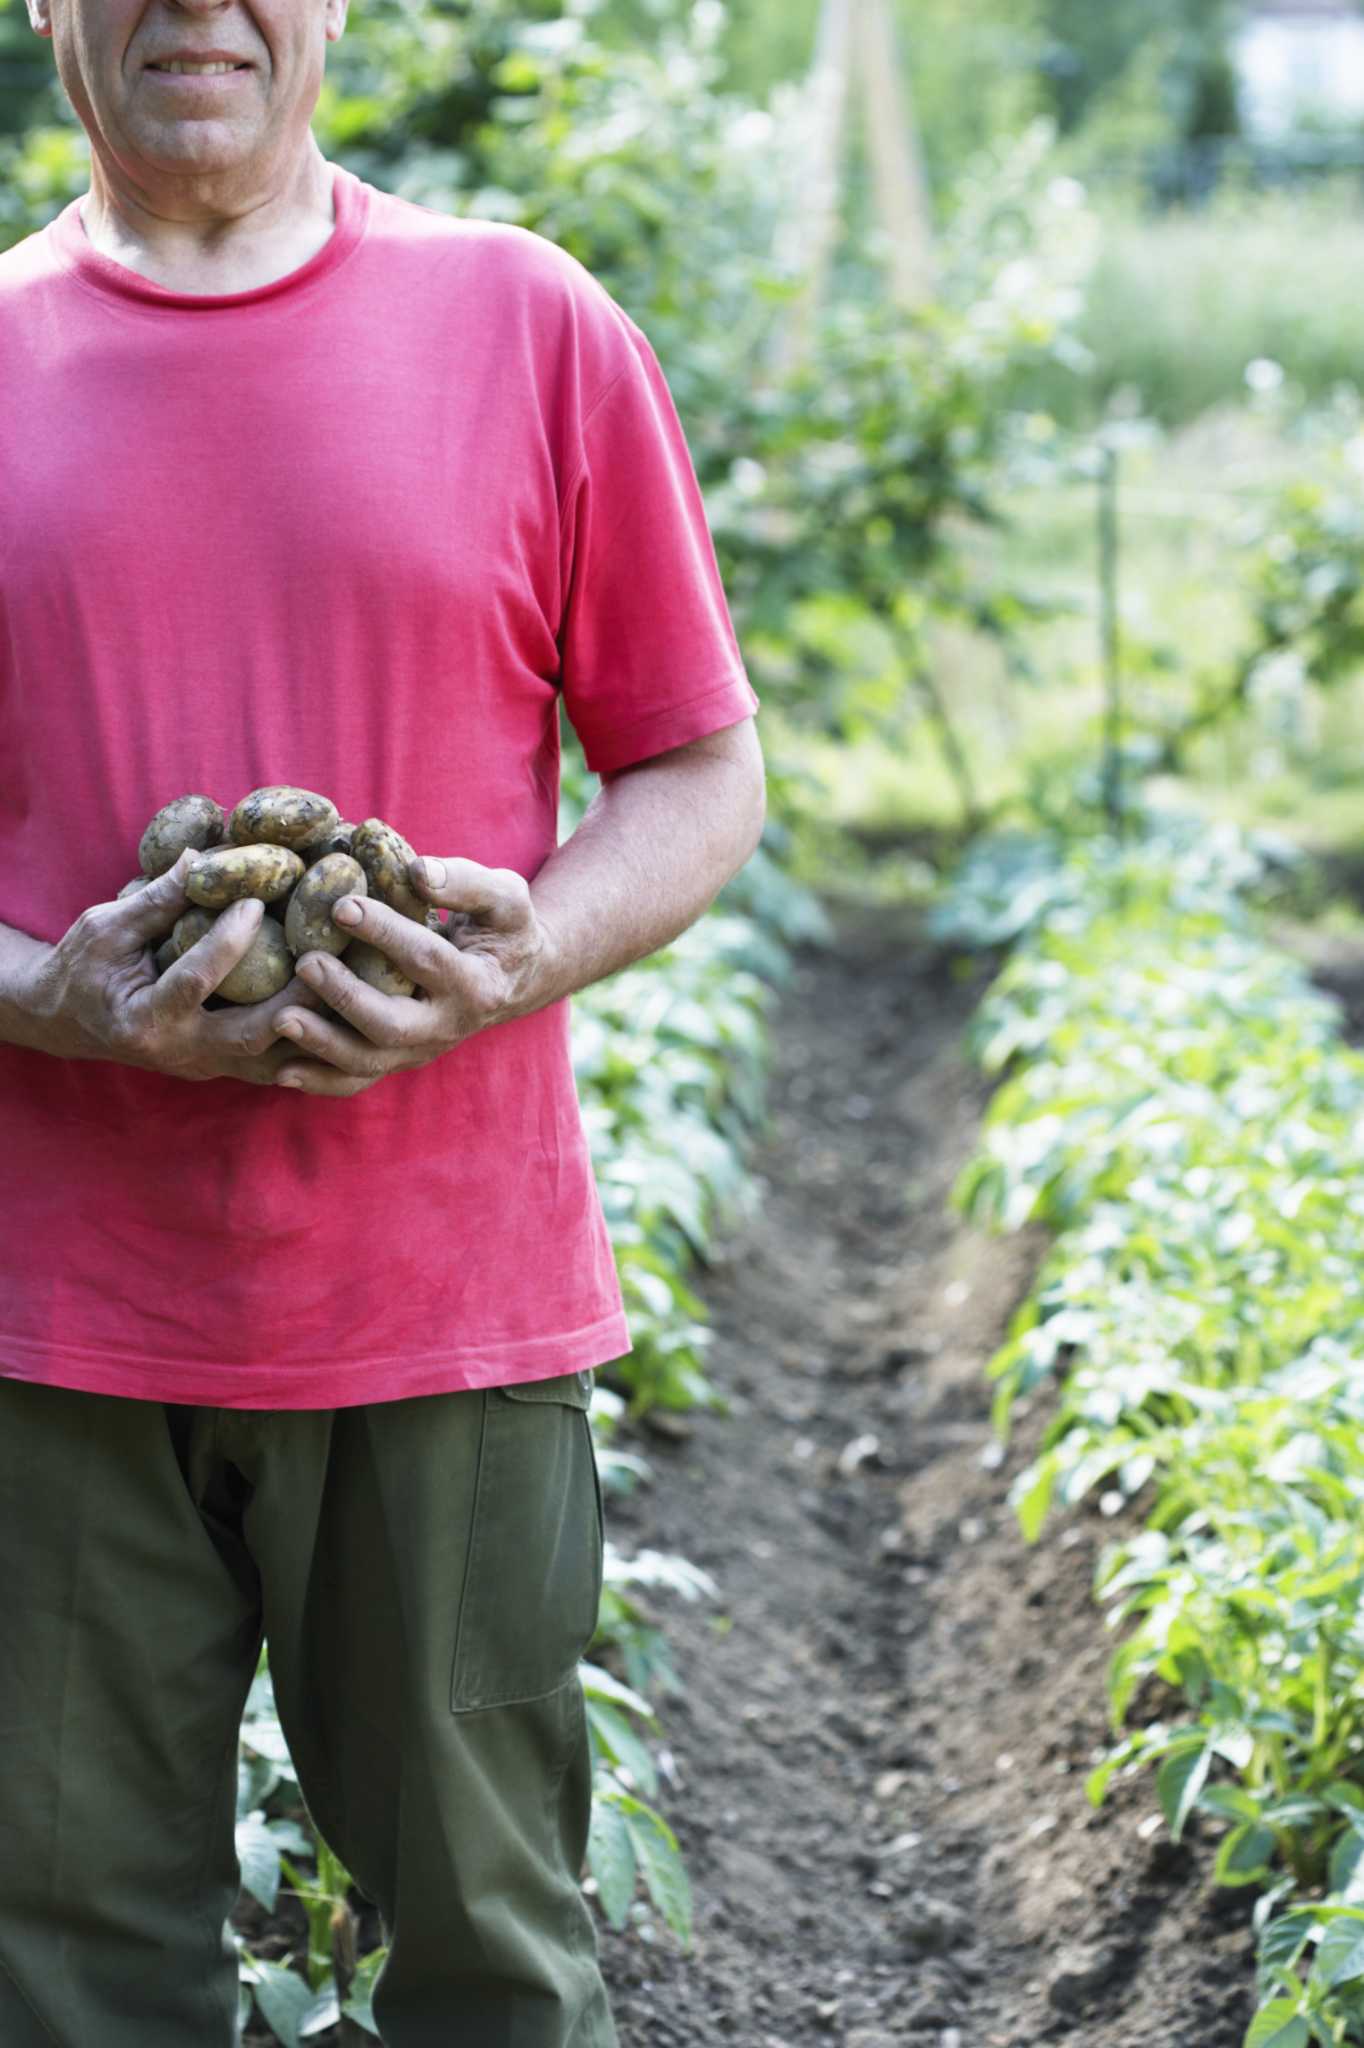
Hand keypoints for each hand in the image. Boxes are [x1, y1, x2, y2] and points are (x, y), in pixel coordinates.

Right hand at [25, 856, 321, 1085]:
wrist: (66, 1020)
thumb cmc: (83, 967)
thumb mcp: (106, 927)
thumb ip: (156, 899)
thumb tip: (203, 856)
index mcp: (143, 1018)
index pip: (195, 979)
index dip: (227, 940)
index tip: (258, 899)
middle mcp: (180, 1051)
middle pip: (251, 1034)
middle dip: (295, 998)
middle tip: (330, 954)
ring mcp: (206, 1064)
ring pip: (274, 1056)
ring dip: (313, 1021)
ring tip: (349, 978)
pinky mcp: (224, 1064)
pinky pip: (274, 1057)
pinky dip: (307, 1035)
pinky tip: (340, 1004)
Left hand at [272, 857, 549, 1097]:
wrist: (515, 977)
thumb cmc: (504, 927)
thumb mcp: (505, 897)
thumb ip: (468, 883)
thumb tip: (418, 871)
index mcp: (477, 985)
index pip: (425, 959)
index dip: (384, 932)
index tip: (342, 905)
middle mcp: (448, 1026)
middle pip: (391, 1024)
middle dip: (345, 996)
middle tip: (305, 963)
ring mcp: (422, 1050)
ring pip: (369, 1062)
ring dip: (322, 1044)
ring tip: (281, 1019)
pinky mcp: (400, 1059)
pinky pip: (357, 1081)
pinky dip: (319, 1080)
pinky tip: (281, 1070)